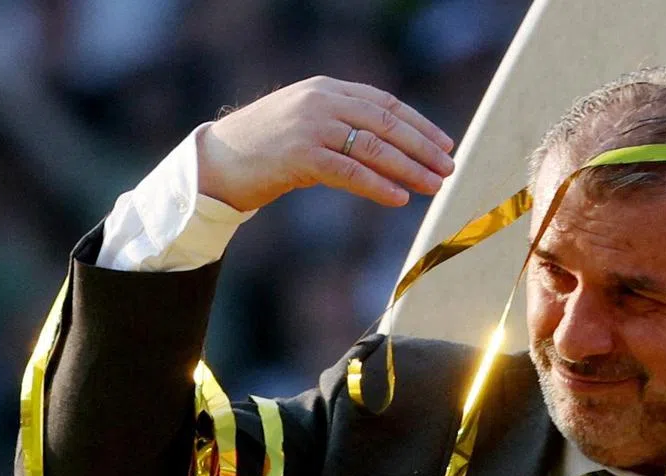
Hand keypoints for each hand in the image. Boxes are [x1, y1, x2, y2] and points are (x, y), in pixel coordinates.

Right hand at [196, 76, 454, 210]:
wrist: (217, 161)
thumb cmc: (265, 148)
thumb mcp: (307, 123)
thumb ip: (342, 123)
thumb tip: (388, 145)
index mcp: (326, 88)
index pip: (385, 103)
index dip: (419, 125)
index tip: (444, 144)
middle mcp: (321, 101)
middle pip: (386, 124)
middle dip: (422, 148)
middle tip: (449, 168)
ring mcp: (311, 127)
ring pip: (374, 148)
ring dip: (410, 169)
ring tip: (434, 186)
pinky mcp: (301, 156)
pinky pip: (351, 172)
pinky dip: (379, 185)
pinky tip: (400, 198)